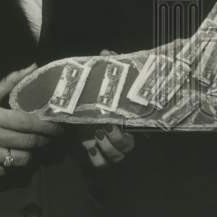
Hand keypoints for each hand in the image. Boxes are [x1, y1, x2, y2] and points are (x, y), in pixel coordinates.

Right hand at [0, 65, 64, 177]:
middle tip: (52, 136)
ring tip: (32, 146)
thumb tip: (32, 67)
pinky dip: (13, 163)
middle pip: (28, 142)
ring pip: (22, 159)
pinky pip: (9, 170)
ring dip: (30, 153)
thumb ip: (10, 82)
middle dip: (44, 139)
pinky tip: (12, 154)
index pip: (26, 122)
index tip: (58, 126)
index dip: (46, 126)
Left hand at [80, 48, 134, 167]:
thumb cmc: (93, 88)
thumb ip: (107, 64)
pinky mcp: (92, 149)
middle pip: (127, 147)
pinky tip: (91, 145)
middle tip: (108, 126)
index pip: (142, 129)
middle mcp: (120, 133)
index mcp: (126, 116)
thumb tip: (107, 52)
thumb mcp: (101, 76)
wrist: (74, 99)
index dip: (141, 131)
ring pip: (117, 156)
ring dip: (109, 148)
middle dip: (119, 139)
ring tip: (98, 134)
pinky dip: (98, 158)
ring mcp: (107, 143)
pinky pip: (100, 163)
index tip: (128, 123)